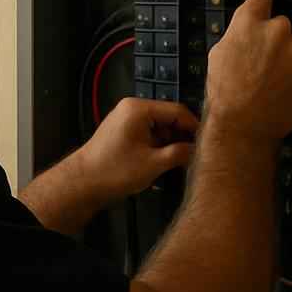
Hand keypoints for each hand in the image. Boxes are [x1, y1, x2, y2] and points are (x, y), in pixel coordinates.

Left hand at [77, 98, 198, 205]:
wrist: (82, 183)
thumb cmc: (117, 170)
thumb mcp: (154, 163)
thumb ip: (180, 153)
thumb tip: (200, 150)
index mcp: (139, 108)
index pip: (177, 110)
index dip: (194, 127)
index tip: (208, 144)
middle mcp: (133, 108)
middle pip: (169, 118)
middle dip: (182, 137)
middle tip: (198, 156)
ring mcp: (127, 120)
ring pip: (160, 128)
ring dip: (171, 144)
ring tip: (184, 163)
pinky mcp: (124, 132)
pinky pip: (148, 135)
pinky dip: (158, 147)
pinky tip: (167, 163)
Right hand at [204, 0, 291, 142]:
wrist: (244, 123)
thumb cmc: (225, 91)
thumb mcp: (220, 54)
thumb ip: (240, 32)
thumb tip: (253, 24)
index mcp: (248, 23)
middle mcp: (277, 29)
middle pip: (282, 27)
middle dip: (275, 42)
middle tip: (261, 66)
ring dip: (290, 59)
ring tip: (273, 82)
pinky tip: (286, 89)